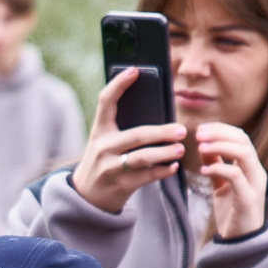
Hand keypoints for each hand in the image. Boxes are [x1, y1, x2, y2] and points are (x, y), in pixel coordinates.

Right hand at [67, 69, 186, 213]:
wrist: (87, 196)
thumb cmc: (103, 162)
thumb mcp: (104, 142)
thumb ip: (122, 128)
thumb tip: (158, 114)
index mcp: (99, 131)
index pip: (106, 102)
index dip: (119, 84)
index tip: (134, 71)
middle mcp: (103, 147)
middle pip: (137, 135)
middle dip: (162, 132)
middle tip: (180, 130)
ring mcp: (111, 167)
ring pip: (143, 157)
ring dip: (165, 153)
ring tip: (180, 149)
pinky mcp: (121, 185)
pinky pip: (146, 177)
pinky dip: (162, 171)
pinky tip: (173, 167)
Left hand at [193, 122, 267, 238]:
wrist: (240, 243)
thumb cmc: (232, 213)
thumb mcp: (221, 185)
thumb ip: (215, 165)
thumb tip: (203, 145)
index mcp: (251, 167)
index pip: (241, 137)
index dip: (221, 129)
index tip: (200, 129)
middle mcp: (257, 173)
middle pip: (244, 141)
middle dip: (220, 133)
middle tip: (198, 134)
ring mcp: (255, 185)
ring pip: (244, 154)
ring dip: (220, 146)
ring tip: (200, 146)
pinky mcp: (248, 199)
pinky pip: (236, 176)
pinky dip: (219, 168)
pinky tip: (203, 170)